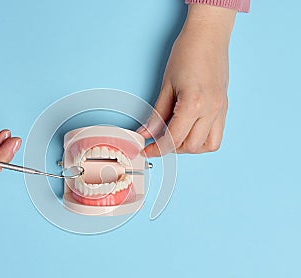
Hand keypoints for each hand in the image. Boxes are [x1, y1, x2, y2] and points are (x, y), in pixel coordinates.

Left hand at [138, 4, 235, 155]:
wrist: (209, 34)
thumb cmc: (187, 53)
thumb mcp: (166, 86)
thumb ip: (156, 114)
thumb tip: (146, 133)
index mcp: (194, 104)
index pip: (174, 139)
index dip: (157, 148)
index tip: (147, 149)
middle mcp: (211, 110)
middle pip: (191, 146)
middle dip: (172, 148)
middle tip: (158, 140)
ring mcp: (221, 109)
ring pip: (208, 145)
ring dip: (190, 146)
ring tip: (175, 136)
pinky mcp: (224, 107)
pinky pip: (217, 134)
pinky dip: (203, 139)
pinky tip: (190, 130)